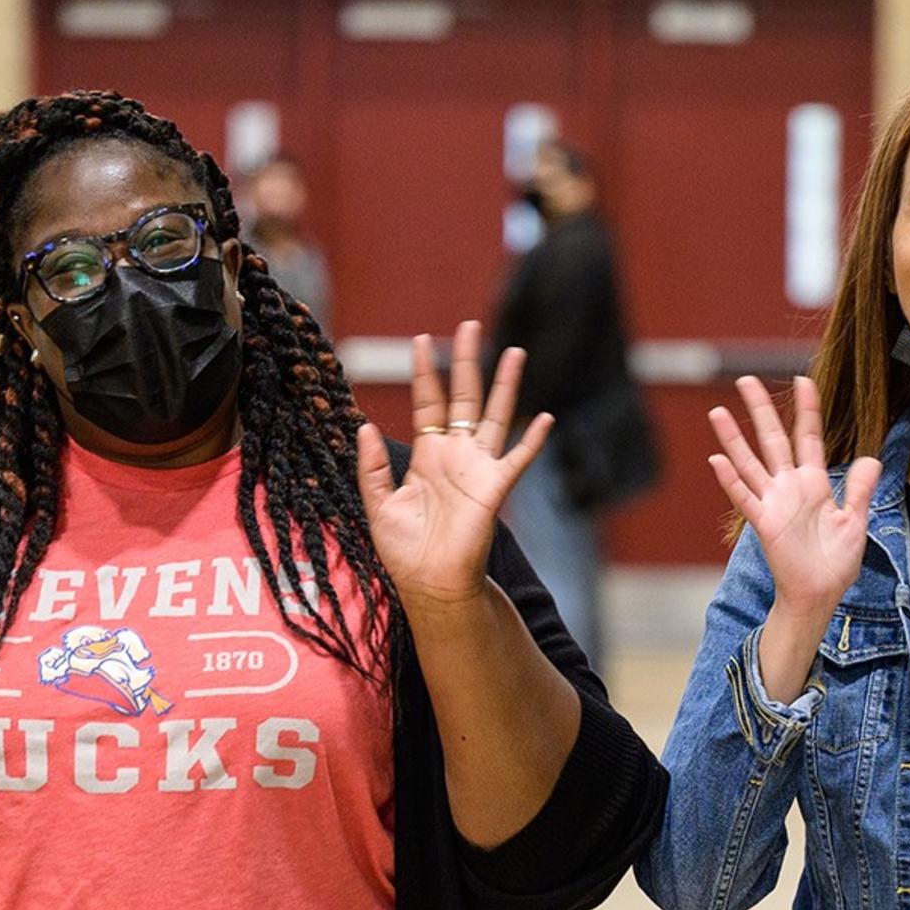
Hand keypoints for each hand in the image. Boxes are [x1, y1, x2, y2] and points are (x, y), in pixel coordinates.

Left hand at [356, 321, 552, 611]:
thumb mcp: (377, 504)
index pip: (427, 403)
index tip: (422, 340)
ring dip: (505, 385)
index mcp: (427, 455)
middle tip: (469, 325)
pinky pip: (518, 459)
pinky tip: (545, 418)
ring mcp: (478, 469)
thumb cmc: (405, 551)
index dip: (425, 372)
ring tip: (513, 351)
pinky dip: (532, 440)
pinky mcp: (495, 488)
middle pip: (464, 397)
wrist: (429, 584)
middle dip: (465, 361)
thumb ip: (371, 466)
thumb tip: (364, 425)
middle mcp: (456, 455)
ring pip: (494, 415)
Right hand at [707, 375, 880, 619]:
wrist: (819, 594)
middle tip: (746, 380)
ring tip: (719, 412)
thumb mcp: (856, 521)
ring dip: (734, 438)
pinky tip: (717, 460)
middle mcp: (789, 487)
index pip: (808, 437)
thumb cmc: (835, 562)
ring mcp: (773, 503)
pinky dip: (731, 480)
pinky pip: (745, 498)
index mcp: (814, 483)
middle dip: (760, 409)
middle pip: (772, 439)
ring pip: (750, 463)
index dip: (806, 409)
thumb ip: (860, 489)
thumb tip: (872, 458)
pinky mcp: (764, 524)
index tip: (802, 380)